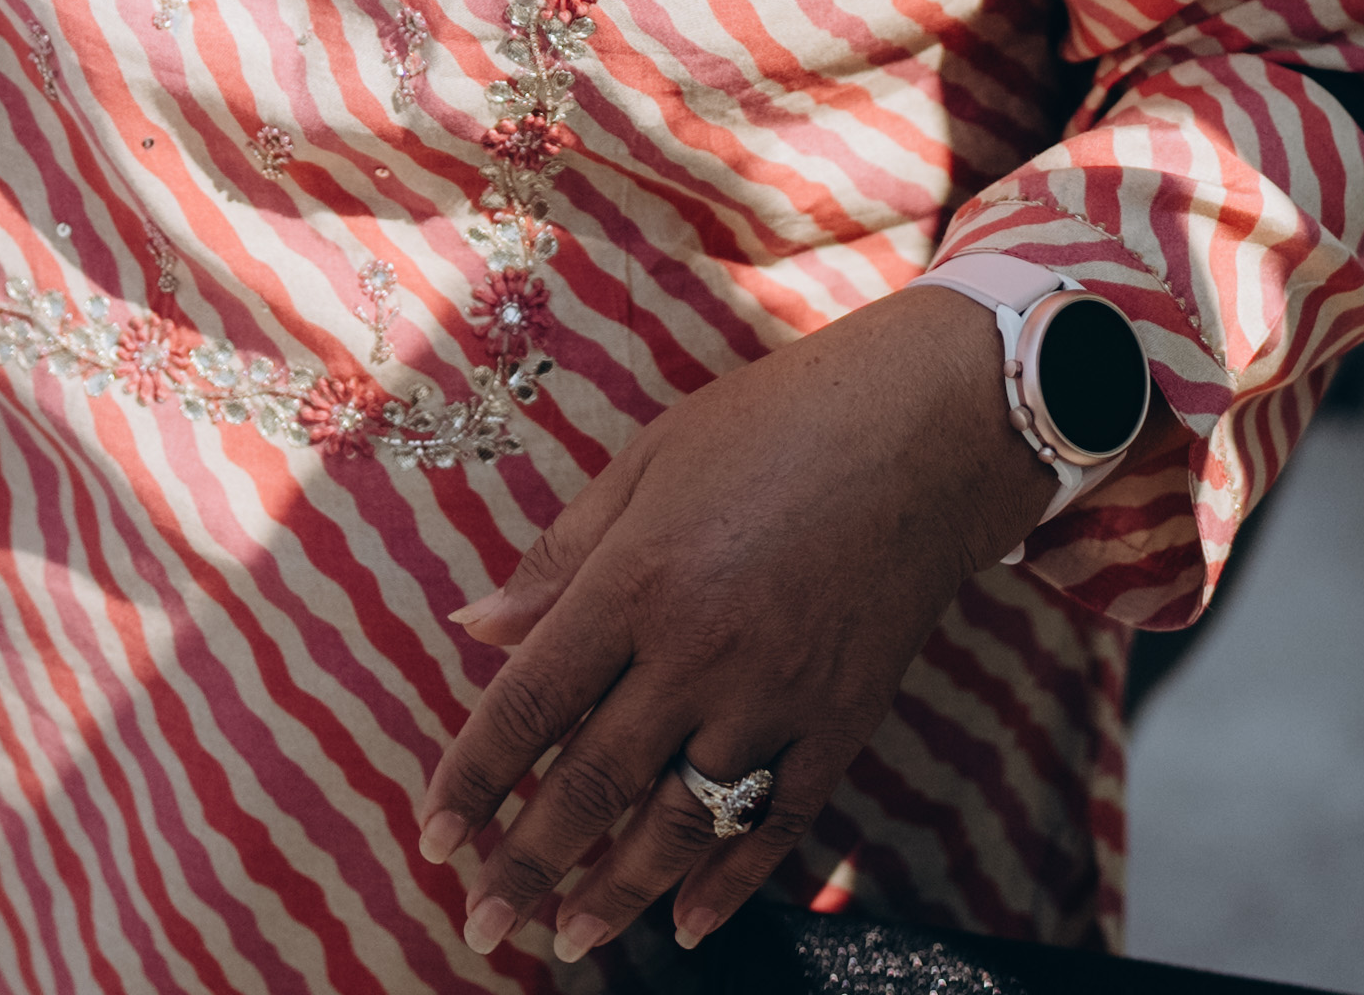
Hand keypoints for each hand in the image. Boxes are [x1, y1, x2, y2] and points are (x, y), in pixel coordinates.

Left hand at [422, 288, 1053, 962]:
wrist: (930, 428)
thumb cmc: (775, 424)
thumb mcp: (649, 461)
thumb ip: (560, 556)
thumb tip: (474, 627)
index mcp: (636, 581)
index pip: (529, 707)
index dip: (473, 782)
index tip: (433, 840)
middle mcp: (698, 654)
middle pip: (592, 787)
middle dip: (526, 868)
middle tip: (482, 925)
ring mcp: (776, 696)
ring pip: (679, 824)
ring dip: (617, 893)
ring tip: (569, 940)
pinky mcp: (842, 720)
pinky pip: (777, 823)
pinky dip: (730, 882)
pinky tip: (688, 924)